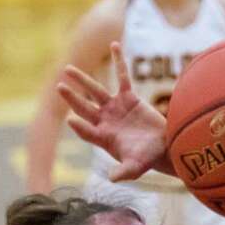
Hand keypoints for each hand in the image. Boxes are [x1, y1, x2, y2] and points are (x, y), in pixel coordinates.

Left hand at [58, 43, 168, 182]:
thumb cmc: (148, 159)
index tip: (71, 121)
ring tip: (68, 70)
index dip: (80, 127)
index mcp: (103, 137)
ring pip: (96, 91)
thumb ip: (124, 171)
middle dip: (72, 98)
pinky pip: (123, 77)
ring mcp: (115, 108)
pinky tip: (114, 45)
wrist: (164, 148)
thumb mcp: (136, 167)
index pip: (87, 130)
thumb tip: (112, 179)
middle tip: (60, 88)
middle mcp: (105, 121)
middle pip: (84, 107)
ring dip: (82, 80)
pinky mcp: (128, 99)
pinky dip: (119, 62)